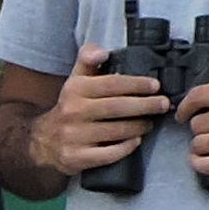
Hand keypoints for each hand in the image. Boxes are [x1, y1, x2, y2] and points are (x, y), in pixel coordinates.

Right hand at [43, 45, 169, 177]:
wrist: (44, 141)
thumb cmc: (70, 107)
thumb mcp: (75, 80)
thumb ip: (88, 59)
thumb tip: (102, 52)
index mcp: (75, 89)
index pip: (112, 83)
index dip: (136, 84)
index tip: (155, 85)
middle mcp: (73, 111)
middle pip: (118, 107)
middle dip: (146, 105)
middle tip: (164, 104)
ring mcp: (74, 136)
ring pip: (117, 131)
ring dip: (140, 126)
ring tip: (150, 122)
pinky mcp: (77, 157)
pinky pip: (109, 154)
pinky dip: (126, 147)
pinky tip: (136, 141)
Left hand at [181, 39, 208, 185]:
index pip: (198, 96)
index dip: (185, 106)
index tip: (183, 113)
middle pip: (197, 124)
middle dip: (199, 127)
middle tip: (208, 129)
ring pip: (199, 145)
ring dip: (200, 146)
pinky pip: (207, 165)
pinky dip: (200, 163)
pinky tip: (204, 160)